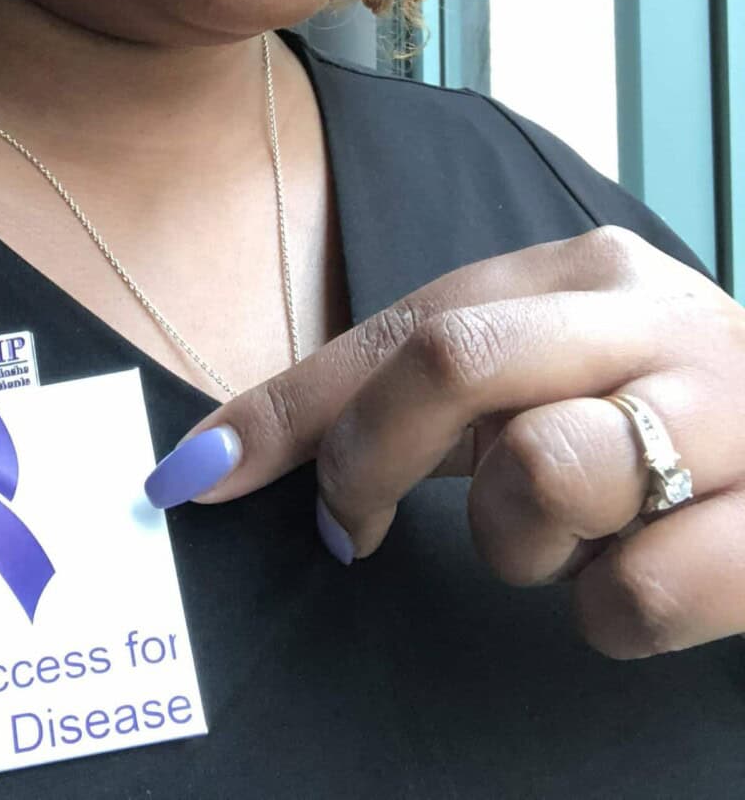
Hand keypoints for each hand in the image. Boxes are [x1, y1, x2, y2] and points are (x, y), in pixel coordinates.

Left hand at [144, 226, 744, 659]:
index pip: (406, 324)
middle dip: (367, 459)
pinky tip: (637, 576)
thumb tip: (226, 450)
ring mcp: (731, 417)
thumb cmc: (663, 419)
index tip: (194, 473)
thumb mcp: (546, 380)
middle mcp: (656, 321)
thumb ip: (419, 394)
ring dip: (518, 541)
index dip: (291, 405)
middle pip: (454, 362)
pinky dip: (607, 614)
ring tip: (563, 536)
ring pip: (543, 472)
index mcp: (587, 272)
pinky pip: (631, 595)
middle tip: (353, 529)